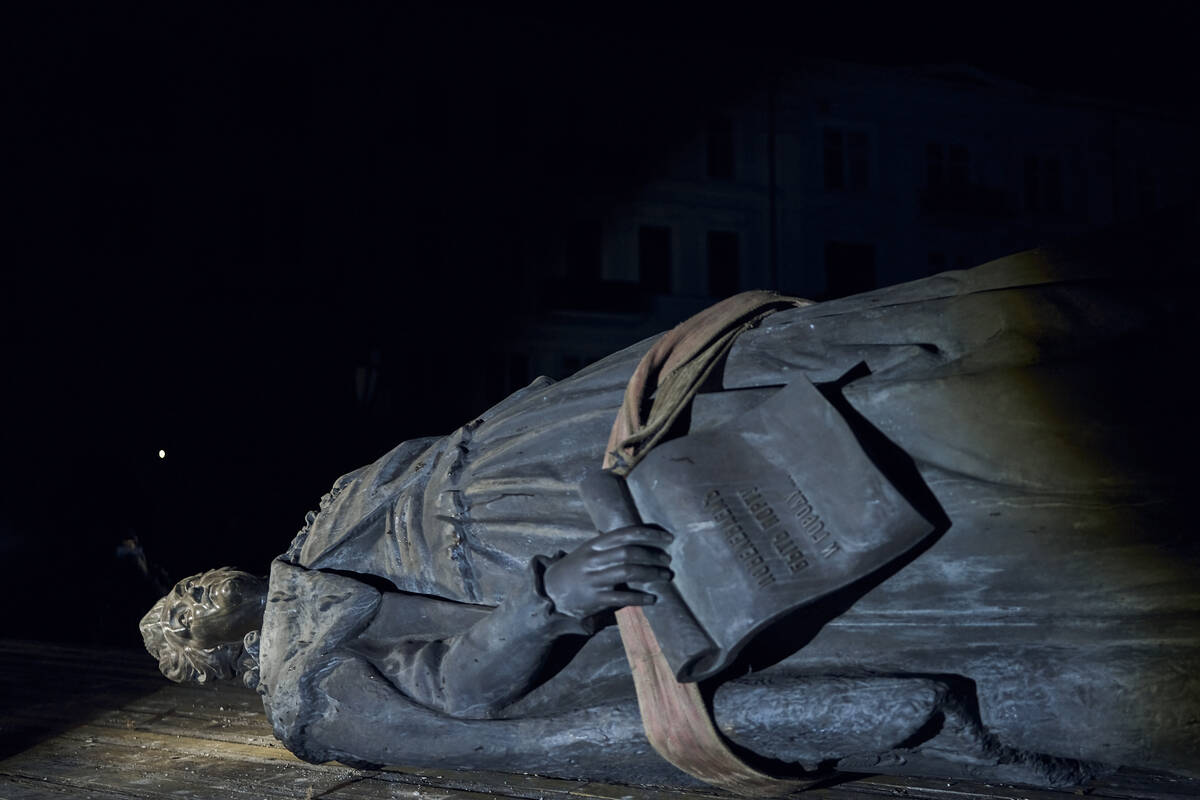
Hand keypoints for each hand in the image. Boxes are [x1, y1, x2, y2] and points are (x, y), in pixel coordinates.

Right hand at [542, 526, 673, 618]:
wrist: (551, 590)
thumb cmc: (576, 568)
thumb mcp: (589, 550)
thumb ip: (610, 544)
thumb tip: (639, 535)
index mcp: (595, 545)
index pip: (626, 534)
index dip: (649, 535)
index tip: (668, 538)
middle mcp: (594, 559)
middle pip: (629, 552)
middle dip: (653, 555)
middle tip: (668, 560)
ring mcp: (594, 578)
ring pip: (628, 572)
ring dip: (651, 574)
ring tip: (665, 576)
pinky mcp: (595, 598)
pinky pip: (621, 597)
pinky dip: (639, 598)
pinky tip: (653, 599)